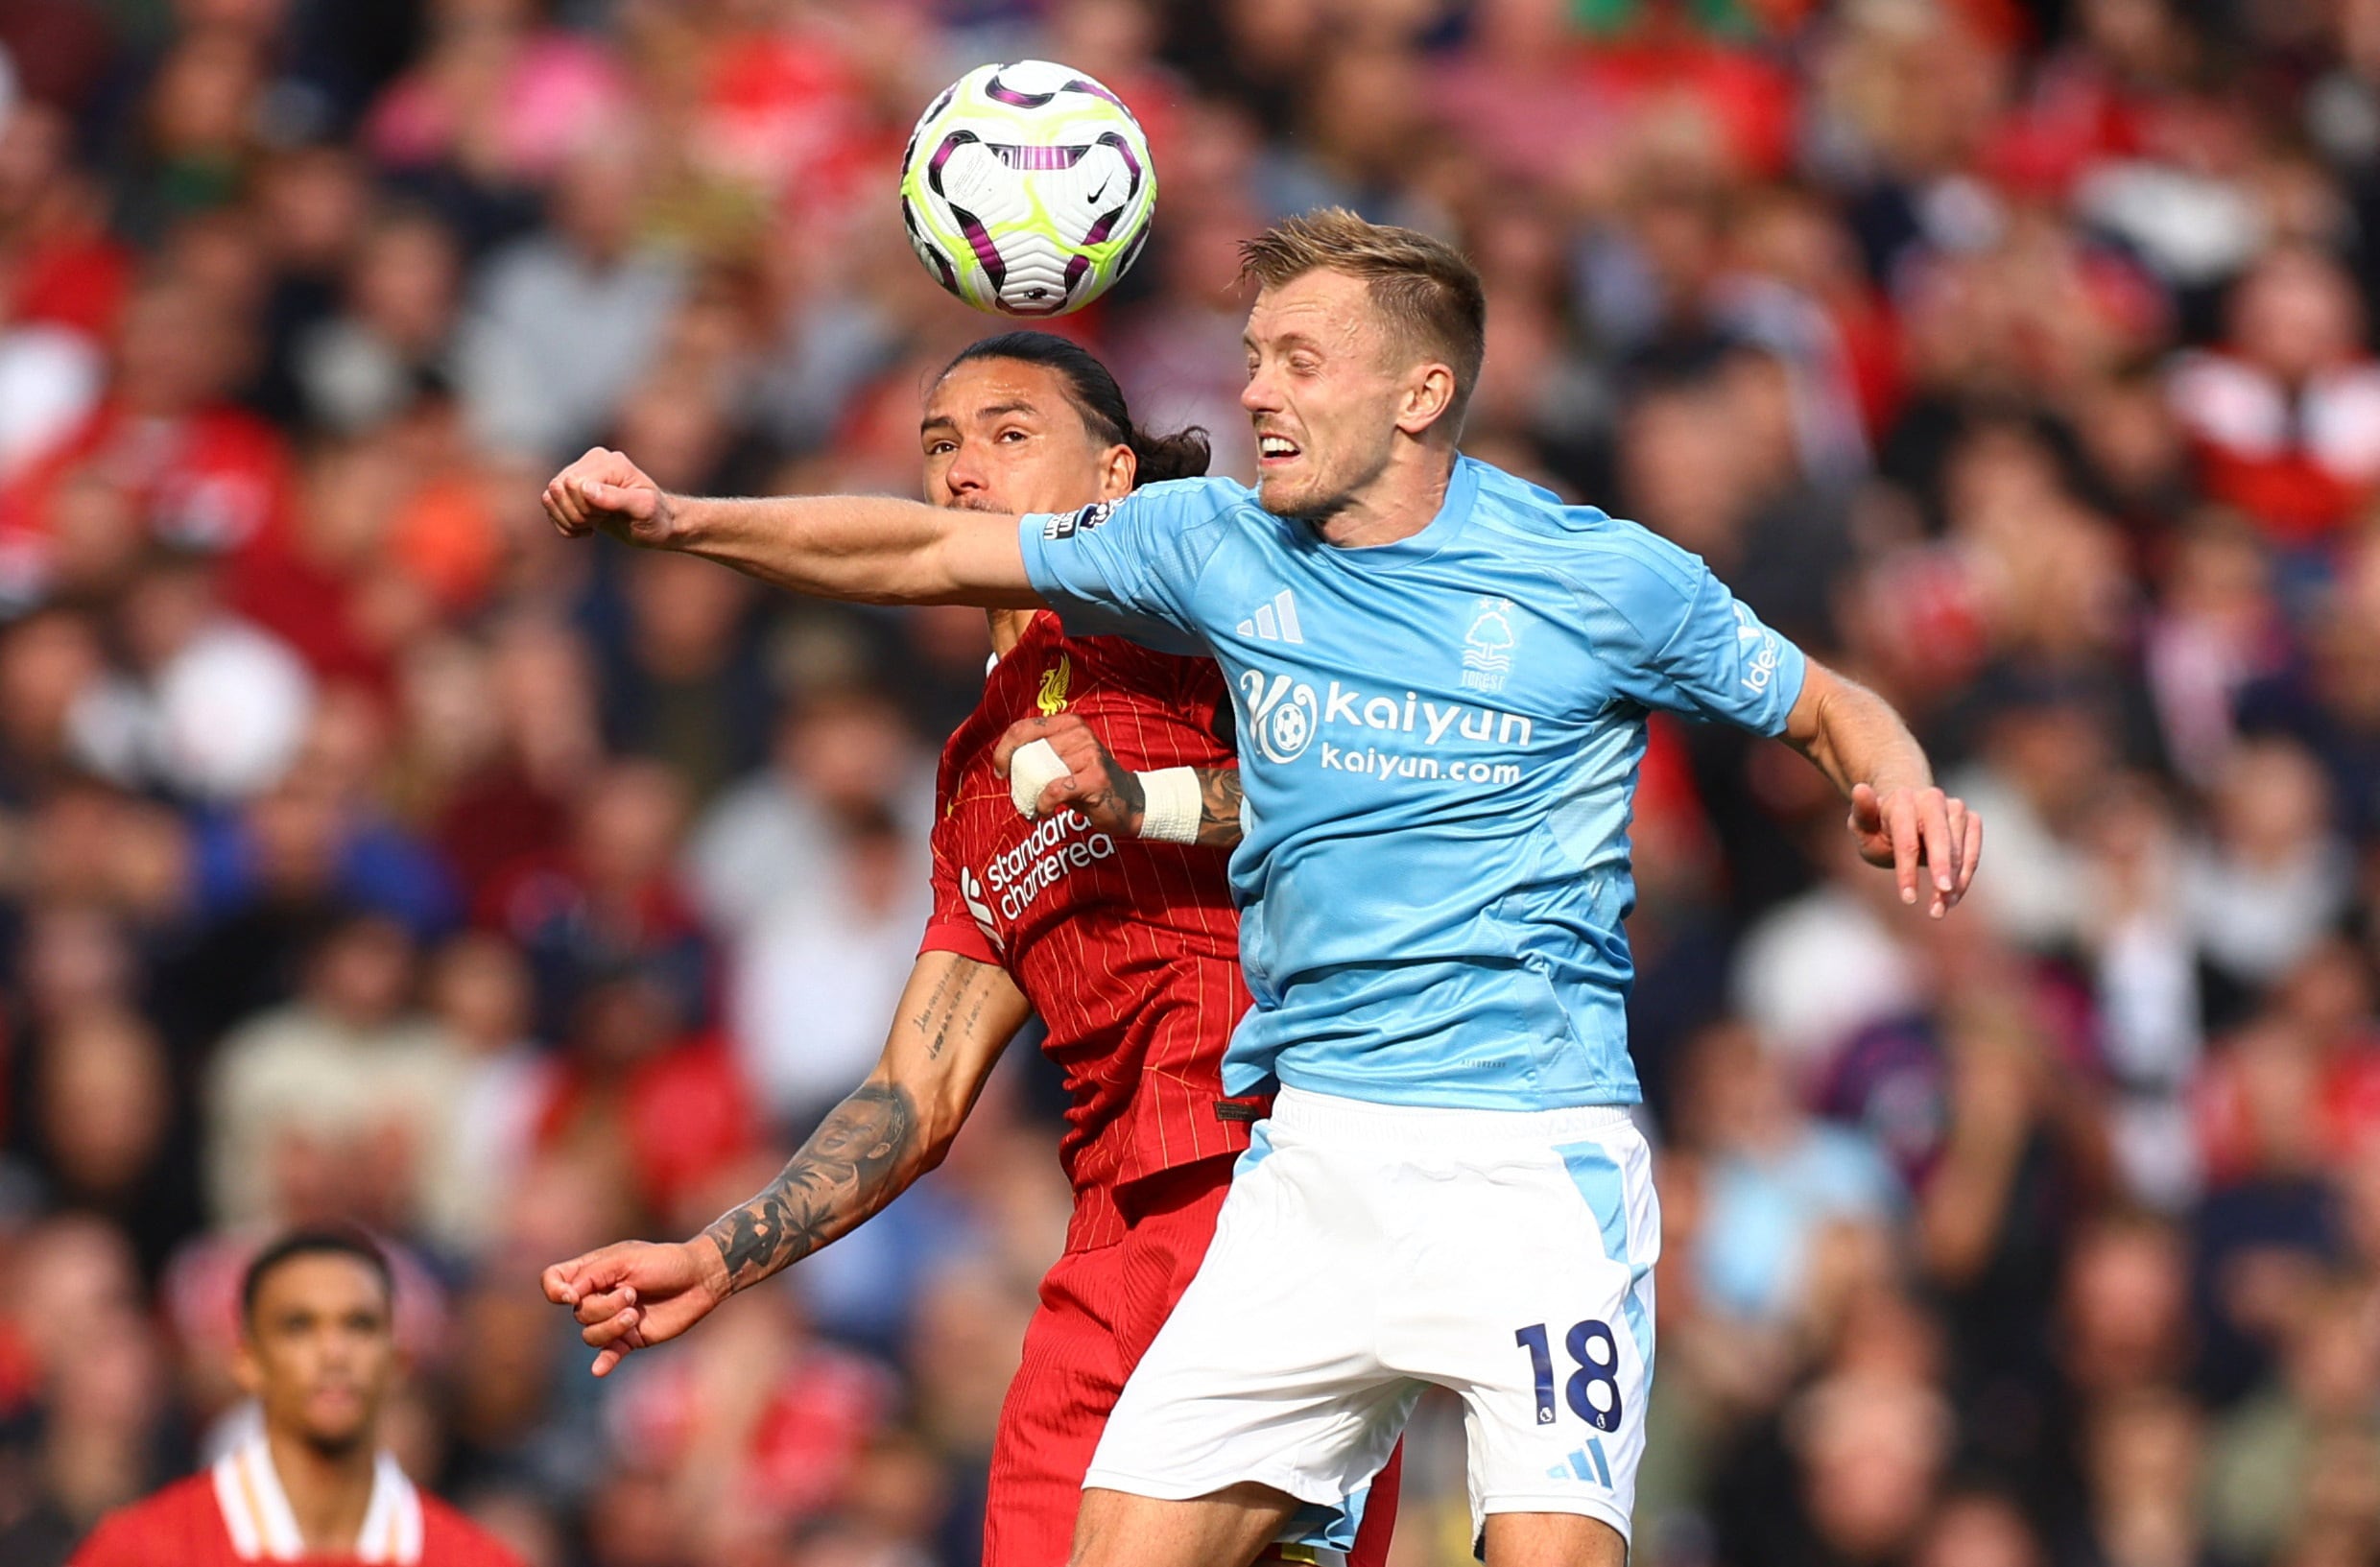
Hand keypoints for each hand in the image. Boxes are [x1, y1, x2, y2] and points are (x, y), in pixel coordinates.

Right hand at [540, 1237, 731, 1376]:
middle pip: (577, 1312)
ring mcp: (612, 1318)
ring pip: (590, 1335)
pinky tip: (599, 1369)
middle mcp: (597, 1295)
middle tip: (632, 1293)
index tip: (572, 1295)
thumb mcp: (626, 1259)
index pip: (553, 1280)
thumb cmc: (664, 1262)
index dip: (555, 1290)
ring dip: (611, 1325)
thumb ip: (593, 1275)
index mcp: (592, 1271)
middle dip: (603, 1306)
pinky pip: (608, 1354)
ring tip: (636, 1312)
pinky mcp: (629, 1338)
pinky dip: (603, 1362)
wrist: (699, 1278)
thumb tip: (569, 1297)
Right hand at [541, 447, 675, 547]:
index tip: (609, 515)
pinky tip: (586, 528)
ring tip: (594, 523)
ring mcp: (580, 473)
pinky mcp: (573, 489)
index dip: (585, 507)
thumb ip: (616, 499)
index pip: (573, 484)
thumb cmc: (656, 518)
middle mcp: (592, 461)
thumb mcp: (644, 510)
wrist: (658, 525)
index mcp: (608, 462)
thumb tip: (585, 489)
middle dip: (576, 514)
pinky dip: (564, 523)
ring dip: (569, 520)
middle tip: (602, 519)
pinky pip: (550, 505)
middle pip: (558, 489)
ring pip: (550, 497)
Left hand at [993, 713, 1142, 833]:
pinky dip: (1044, 804)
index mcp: (1069, 723)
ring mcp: (1090, 753)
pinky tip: (1045, 811)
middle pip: (1029, 751)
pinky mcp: (1095, 777)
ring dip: (1031, 795)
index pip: (1023, 728)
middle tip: (1018, 795)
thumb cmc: (1089, 782)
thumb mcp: (1063, 762)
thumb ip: (1039, 755)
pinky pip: (1054, 790)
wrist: (1129, 802)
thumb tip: (1004, 764)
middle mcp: (1080, 733)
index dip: (1004, 750)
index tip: (1000, 771)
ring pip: (1041, 771)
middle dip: (1016, 776)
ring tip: (1035, 807)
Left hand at [1848, 782, 1981, 918]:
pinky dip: (1965, 876)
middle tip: (1942, 893)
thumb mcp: (1862, 826)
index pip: (1906, 838)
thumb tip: (1860, 788)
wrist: (1904, 817)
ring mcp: (1955, 808)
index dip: (1907, 869)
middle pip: (1939, 835)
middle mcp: (1932, 799)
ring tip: (1939, 909)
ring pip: (1959, 847)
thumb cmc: (1878, 828)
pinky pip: (1973, 851)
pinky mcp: (1971, 820)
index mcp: (1901, 800)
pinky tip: (1952, 898)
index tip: (1907, 898)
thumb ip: (1862, 812)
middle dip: (1942, 866)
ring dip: (1954, 881)